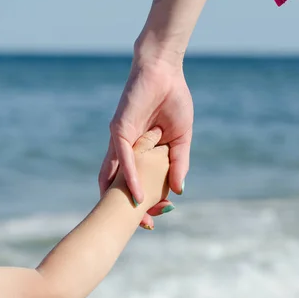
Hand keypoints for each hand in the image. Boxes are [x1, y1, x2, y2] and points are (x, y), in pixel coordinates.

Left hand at [99, 55, 193, 228]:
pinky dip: (130, 177)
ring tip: (137, 219)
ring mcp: (120, 141)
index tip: (158, 218)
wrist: (164, 70)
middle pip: (122, 184)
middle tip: (146, 226)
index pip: (139, 182)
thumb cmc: (172, 100)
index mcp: (140, 151)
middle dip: (130, 207)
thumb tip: (180, 190)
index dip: (147, 201)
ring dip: (126, 198)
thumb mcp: (181, 138)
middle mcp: (125, 150)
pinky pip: (123, 158)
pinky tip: (138, 194)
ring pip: (117, 176)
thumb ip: (179, 163)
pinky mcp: (119, 130)